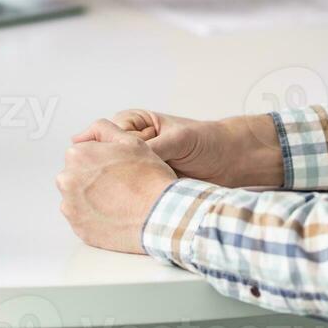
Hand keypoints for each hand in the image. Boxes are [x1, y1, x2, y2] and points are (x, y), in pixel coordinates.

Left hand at [56, 119, 177, 253]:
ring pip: (78, 198)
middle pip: (76, 176)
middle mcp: (67, 180)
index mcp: (77, 155)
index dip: (101, 160)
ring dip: (92, 198)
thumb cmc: (149, 178)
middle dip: (92, 179)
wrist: (161, 215)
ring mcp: (70, 206)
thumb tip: (84, 134)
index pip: (82, 154)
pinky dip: (95, 218)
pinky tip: (114, 215)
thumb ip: (104, 129)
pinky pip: (83, 219)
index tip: (116, 169)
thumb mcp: (130, 141)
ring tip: (118, 202)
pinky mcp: (78, 228)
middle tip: (119, 186)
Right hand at [74, 110, 282, 187]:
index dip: (99, 146)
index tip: (93, 156)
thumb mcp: (178, 140)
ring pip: (116, 175)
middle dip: (103, 167)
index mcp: (137, 123)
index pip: (105, 132)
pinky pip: (130, 189)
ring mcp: (140, 165)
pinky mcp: (148, 183)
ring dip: (115, 184)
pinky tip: (124, 204)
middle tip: (101, 179)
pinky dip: (127, 197)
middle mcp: (134, 143)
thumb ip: (152, 148)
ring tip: (115, 194)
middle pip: (106, 155)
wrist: (234, 162)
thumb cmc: (209, 141)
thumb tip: (126, 157)